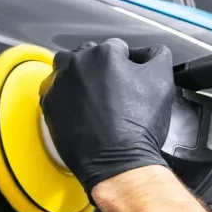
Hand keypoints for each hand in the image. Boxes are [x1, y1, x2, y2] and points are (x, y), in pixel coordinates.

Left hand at [40, 38, 174, 195]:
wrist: (117, 163)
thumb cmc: (139, 124)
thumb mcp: (162, 81)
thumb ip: (156, 56)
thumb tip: (147, 52)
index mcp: (105, 53)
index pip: (117, 48)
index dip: (127, 64)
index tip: (129, 81)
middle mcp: (77, 63)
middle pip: (88, 55)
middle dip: (99, 68)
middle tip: (111, 91)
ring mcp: (59, 84)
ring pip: (66, 69)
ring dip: (77, 76)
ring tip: (91, 96)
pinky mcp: (48, 105)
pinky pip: (53, 91)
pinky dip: (63, 95)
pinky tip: (77, 108)